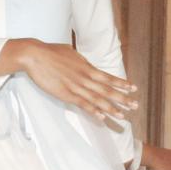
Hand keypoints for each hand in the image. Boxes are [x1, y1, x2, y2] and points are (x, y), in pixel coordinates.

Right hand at [3, 39, 136, 122]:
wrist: (35, 55)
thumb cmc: (51, 52)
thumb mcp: (70, 52)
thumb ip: (80, 61)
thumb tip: (85, 63)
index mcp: (87, 67)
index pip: (108, 77)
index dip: (122, 83)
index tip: (133, 88)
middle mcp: (85, 77)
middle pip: (107, 90)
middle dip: (122, 98)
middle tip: (135, 106)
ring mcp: (75, 86)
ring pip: (97, 99)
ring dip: (111, 108)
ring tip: (123, 116)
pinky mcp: (65, 94)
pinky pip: (82, 104)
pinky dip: (93, 111)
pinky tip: (102, 117)